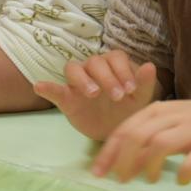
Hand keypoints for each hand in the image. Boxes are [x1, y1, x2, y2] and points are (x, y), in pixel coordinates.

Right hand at [32, 51, 158, 140]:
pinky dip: (47, 87)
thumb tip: (151, 65)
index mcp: (113, 65)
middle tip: (117, 97)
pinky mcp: (66, 98)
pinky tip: (40, 86)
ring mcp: (78, 83)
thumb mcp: (140, 99)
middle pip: (95, 62)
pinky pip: (54, 89)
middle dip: (107, 78)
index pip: (115, 58)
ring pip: (74, 69)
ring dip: (83, 79)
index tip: (131, 90)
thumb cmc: (128, 109)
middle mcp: (94, 69)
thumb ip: (144, 83)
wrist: (115, 132)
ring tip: (93, 94)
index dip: (123, 71)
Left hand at [91, 96, 190, 184]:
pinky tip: (181, 180)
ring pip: (160, 144)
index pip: (125, 129)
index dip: (109, 152)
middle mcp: (172, 117)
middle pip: (138, 135)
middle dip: (123, 160)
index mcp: (158, 111)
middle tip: (120, 180)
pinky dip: (184, 172)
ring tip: (148, 180)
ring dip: (148, 165)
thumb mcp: (169, 123)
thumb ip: (146, 140)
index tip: (98, 173)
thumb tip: (121, 164)